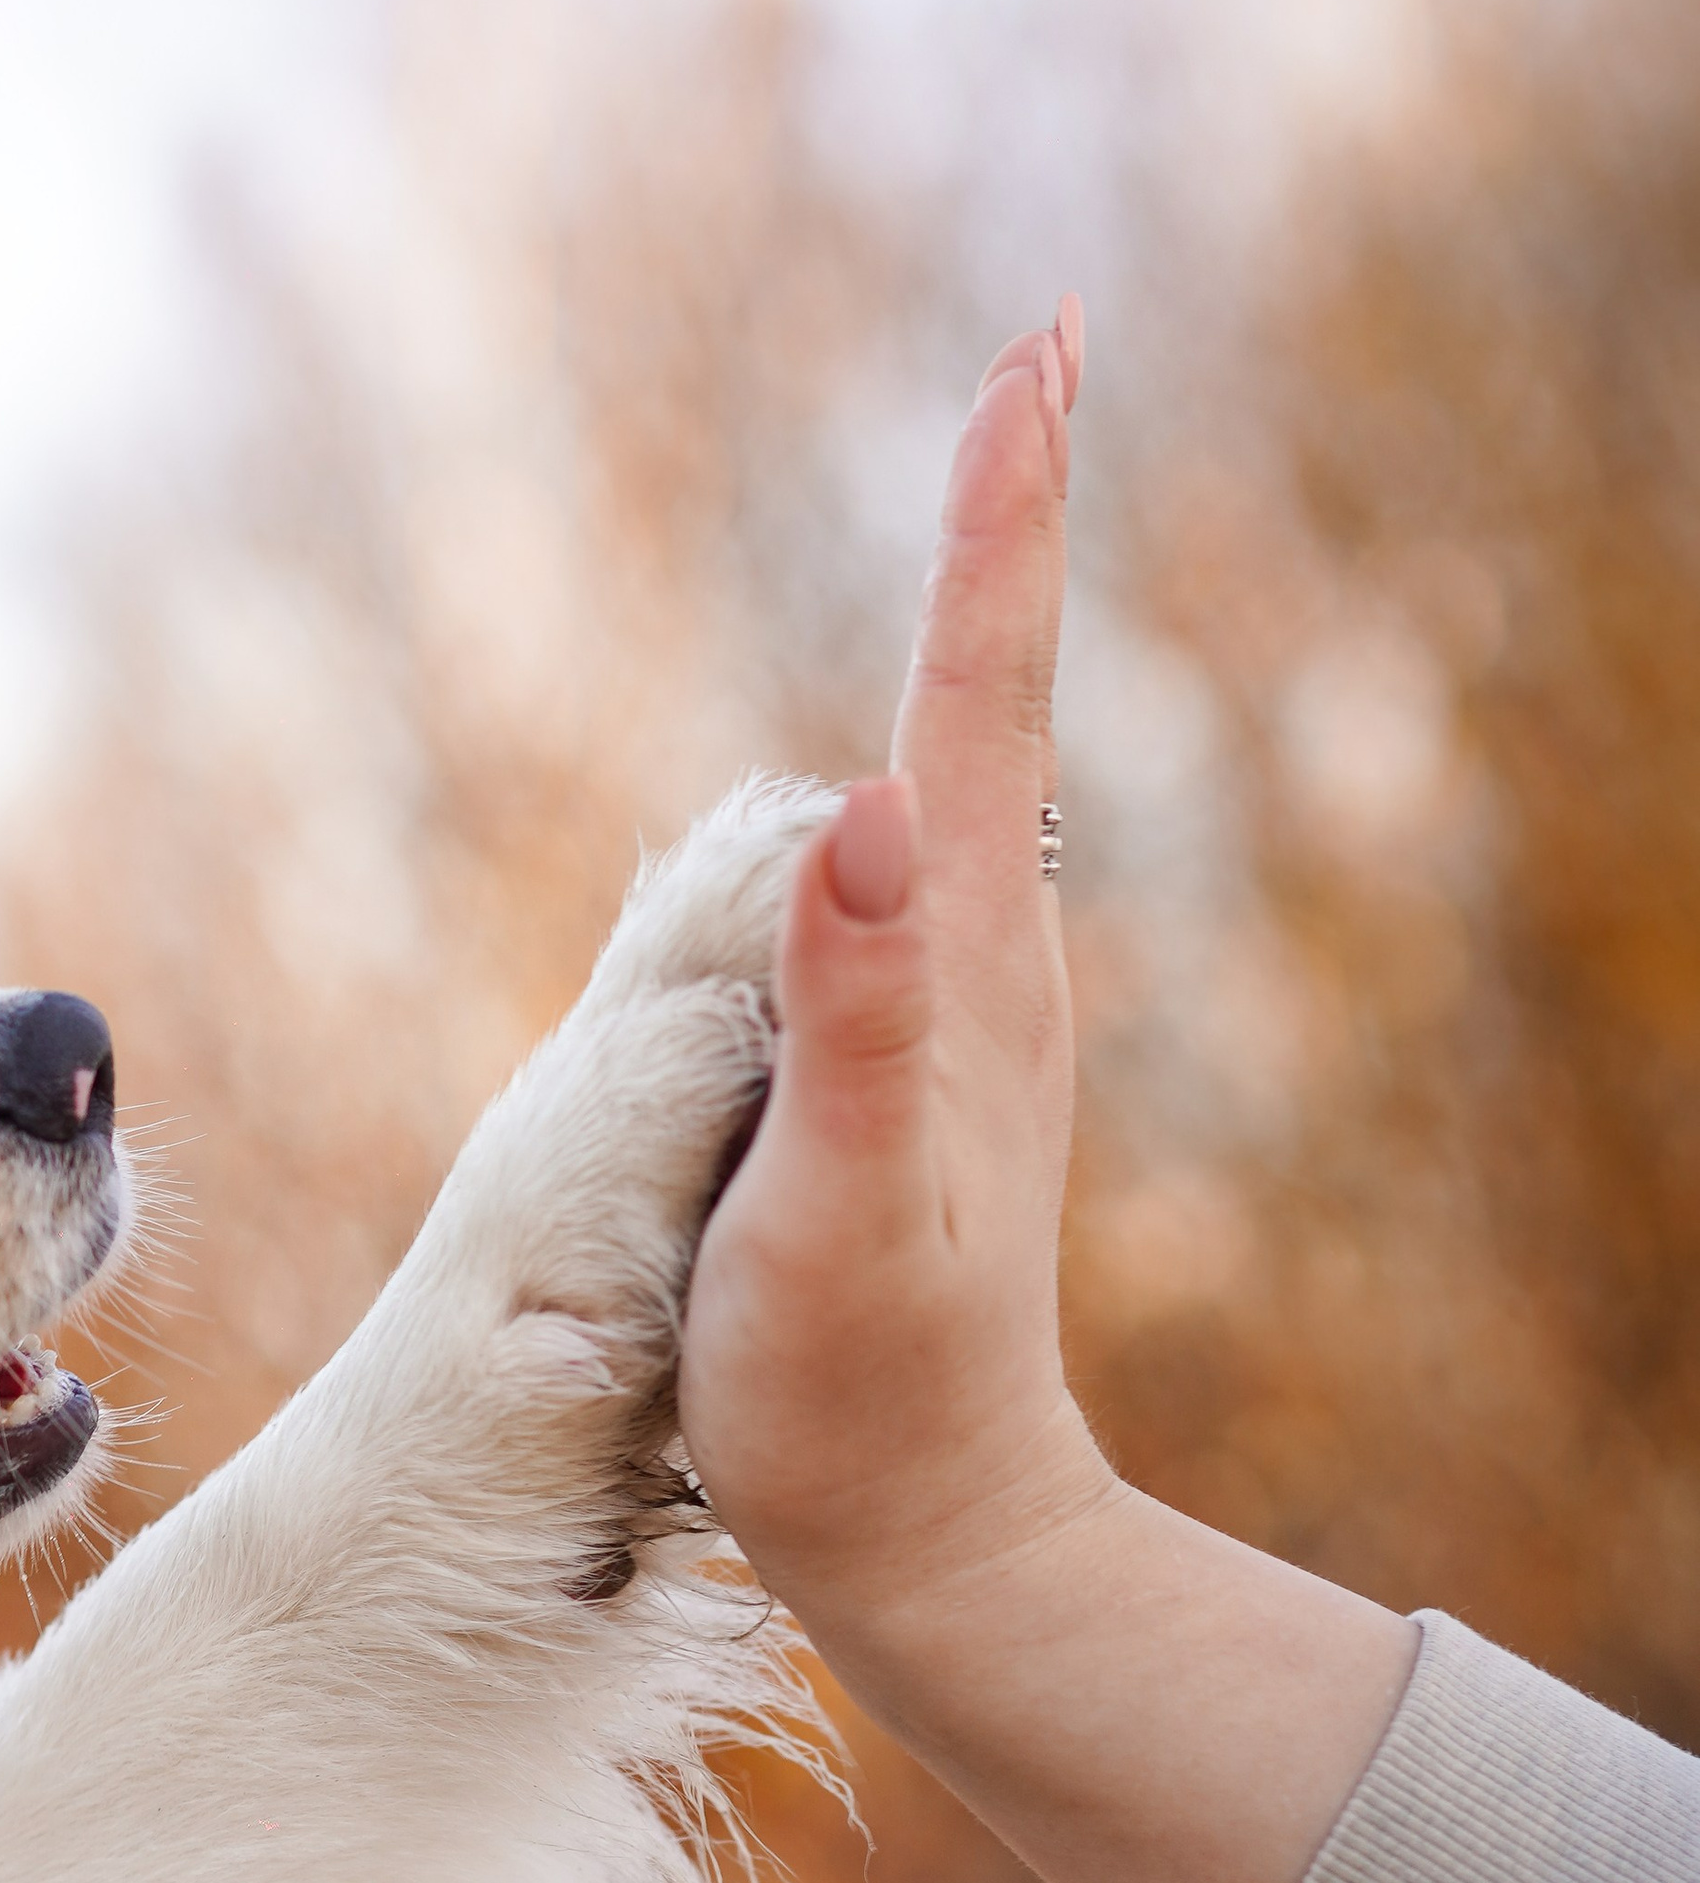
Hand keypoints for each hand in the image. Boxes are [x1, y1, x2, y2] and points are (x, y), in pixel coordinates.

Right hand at [682, 301, 1414, 1882]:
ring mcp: (960, 1011)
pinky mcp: (922, 1062)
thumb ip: (853, 1017)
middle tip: (1042, 350)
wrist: (933, 1532)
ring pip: (967, 768)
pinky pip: (925, 861)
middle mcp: (981, 958)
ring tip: (999, 471)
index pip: (974, 698)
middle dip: (1006, 520)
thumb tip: (867, 802)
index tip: (1042, 354)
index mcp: (958, 961)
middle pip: (992, 697)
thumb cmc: (856, 1392)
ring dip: (978, 615)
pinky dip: (929, 738)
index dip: (999, 522)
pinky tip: (911, 741)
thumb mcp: (839, 1214)